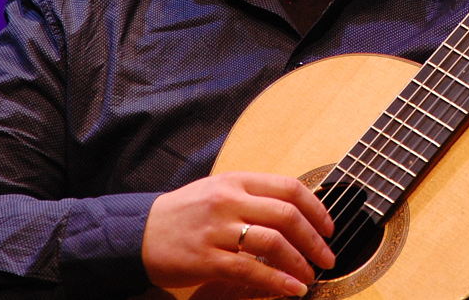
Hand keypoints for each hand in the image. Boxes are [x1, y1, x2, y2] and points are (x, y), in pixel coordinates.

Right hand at [141, 171, 334, 297]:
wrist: (139, 231)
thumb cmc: (184, 213)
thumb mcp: (220, 190)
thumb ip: (254, 196)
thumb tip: (297, 212)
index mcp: (236, 180)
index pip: (289, 187)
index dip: (317, 208)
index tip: (329, 227)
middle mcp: (229, 201)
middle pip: (286, 215)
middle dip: (314, 239)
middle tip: (327, 257)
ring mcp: (217, 229)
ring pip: (272, 243)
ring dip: (299, 263)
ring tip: (310, 276)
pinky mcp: (206, 258)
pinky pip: (251, 271)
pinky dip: (278, 282)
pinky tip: (292, 290)